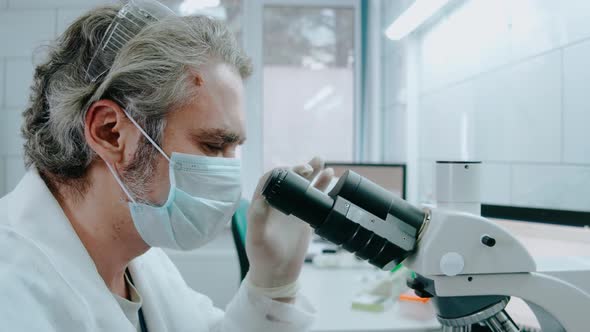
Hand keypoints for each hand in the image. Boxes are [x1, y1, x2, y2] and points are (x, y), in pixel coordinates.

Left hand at [246, 157, 333, 288]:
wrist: (278, 273)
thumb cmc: (262, 257)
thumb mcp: (256, 240)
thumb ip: (257, 220)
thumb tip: (261, 200)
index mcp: (261, 204)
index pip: (269, 180)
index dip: (279, 172)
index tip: (290, 171)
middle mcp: (277, 203)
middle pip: (288, 179)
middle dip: (298, 170)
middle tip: (309, 168)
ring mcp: (292, 208)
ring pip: (303, 185)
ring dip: (312, 172)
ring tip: (321, 161)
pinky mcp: (305, 216)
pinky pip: (315, 198)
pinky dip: (322, 187)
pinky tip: (330, 176)